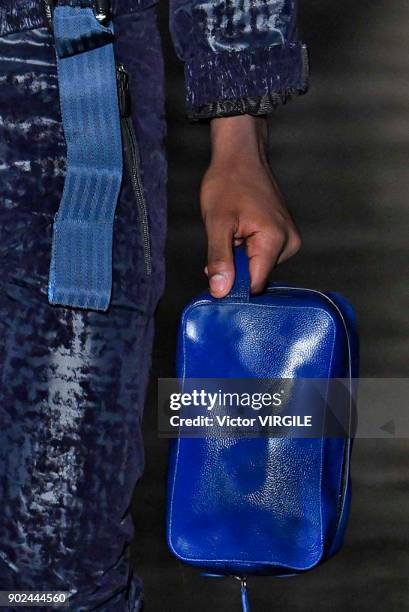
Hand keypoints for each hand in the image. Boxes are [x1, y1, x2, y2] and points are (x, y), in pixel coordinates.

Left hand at [201, 114, 300, 297]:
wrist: (241, 155)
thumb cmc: (228, 182)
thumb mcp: (217, 223)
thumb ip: (219, 259)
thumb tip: (220, 292)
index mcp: (275, 240)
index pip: (255, 284)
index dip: (233, 284)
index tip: (216, 272)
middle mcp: (289, 243)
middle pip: (257, 275)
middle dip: (235, 267)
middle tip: (223, 241)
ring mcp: (290, 238)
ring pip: (259, 266)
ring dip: (240, 257)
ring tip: (232, 231)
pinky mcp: (285, 235)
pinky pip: (263, 254)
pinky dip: (247, 249)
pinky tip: (240, 231)